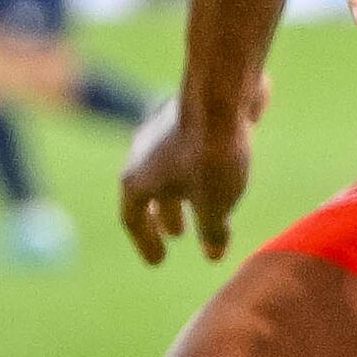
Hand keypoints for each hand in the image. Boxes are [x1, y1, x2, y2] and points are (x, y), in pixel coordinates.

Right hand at [114, 78, 264, 266]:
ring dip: (184, 192)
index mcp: (137, 180)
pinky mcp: (192, 117)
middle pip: (150, 193)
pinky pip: (191, 151)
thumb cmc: (212, 156)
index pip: (133, 219)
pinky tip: (223, 173)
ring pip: (171, 170)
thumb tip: (213, 251)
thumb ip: (212, 231)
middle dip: (166, 215)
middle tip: (178, 234)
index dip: (145, 242)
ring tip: (202, 207)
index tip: (158, 260)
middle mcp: (143, 154)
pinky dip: (200, 170)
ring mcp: (165, 132)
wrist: (223, 96)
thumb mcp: (214, 206)